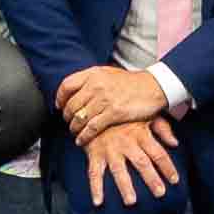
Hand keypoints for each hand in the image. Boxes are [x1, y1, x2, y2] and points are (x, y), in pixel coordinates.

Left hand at [56, 62, 173, 141]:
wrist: (153, 87)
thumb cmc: (131, 82)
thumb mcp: (108, 73)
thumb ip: (91, 80)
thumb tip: (74, 90)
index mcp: (94, 73)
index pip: (67, 85)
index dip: (60, 97)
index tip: (59, 106)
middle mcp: (97, 85)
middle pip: (71, 104)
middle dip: (66, 116)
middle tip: (68, 122)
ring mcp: (105, 99)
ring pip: (79, 117)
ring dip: (74, 128)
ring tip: (74, 132)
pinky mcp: (114, 112)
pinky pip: (91, 128)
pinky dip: (83, 136)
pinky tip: (81, 140)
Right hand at [77, 116, 185, 211]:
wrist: (95, 107)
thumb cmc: (124, 114)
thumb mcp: (145, 116)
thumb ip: (162, 128)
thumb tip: (175, 143)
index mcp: (140, 133)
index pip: (158, 153)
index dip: (167, 167)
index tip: (175, 180)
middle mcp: (126, 142)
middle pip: (141, 162)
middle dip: (151, 178)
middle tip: (160, 193)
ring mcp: (109, 149)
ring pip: (118, 170)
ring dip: (124, 186)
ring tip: (131, 202)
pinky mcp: (94, 154)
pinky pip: (94, 173)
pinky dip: (95, 188)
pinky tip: (98, 202)